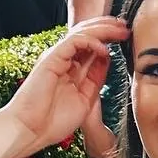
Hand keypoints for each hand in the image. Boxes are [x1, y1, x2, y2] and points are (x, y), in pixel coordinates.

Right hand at [0, 18, 127, 157]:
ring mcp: (57, 57)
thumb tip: (107, 59)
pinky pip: (74, 41)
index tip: (126, 38)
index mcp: (69, 69)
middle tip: (126, 27)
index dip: (109, 39)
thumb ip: (96, 79)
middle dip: (109, 28)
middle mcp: (63, 59)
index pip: (91, 46)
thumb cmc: (52, 121)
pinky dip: (91, 42)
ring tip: (120, 30)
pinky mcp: (52, 58)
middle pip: (88, 35)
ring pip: (82, 33)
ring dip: (103, 29)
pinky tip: (104, 49)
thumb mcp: (85, 99)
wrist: (31, 130)